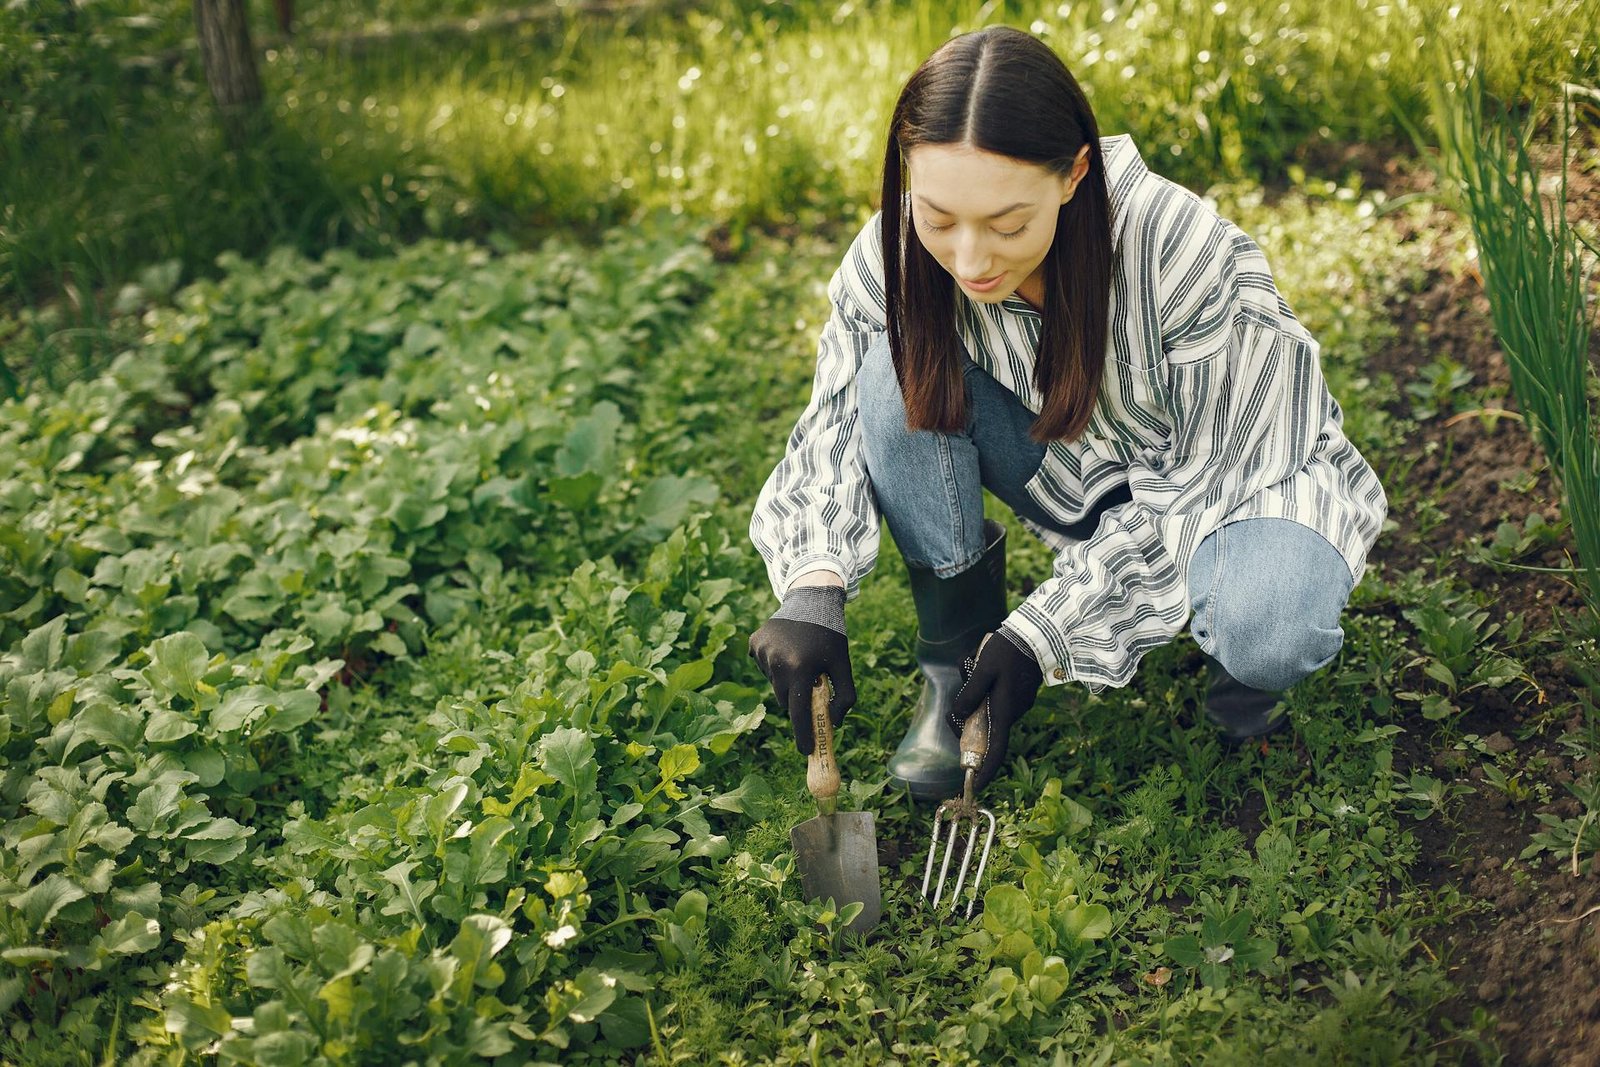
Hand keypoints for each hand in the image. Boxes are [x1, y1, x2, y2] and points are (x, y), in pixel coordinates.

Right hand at [748, 587, 855, 755]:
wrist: (812, 599)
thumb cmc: (831, 636)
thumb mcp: (844, 666)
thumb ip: (844, 697)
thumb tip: (833, 723)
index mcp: (801, 668)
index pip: (798, 712)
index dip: (803, 734)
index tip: (806, 750)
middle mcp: (778, 662)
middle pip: (785, 700)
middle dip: (797, 699)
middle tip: (810, 687)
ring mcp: (763, 651)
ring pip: (774, 683)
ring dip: (786, 680)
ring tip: (799, 659)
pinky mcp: (754, 643)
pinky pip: (763, 666)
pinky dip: (774, 665)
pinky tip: (786, 649)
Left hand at [947, 629, 1042, 790]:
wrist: (1037, 633)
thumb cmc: (1008, 651)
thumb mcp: (982, 670)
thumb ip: (970, 694)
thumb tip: (959, 715)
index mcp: (1005, 711)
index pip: (996, 750)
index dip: (985, 769)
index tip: (974, 785)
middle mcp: (1013, 712)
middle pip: (984, 729)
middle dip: (965, 719)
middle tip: (954, 707)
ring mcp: (1017, 702)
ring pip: (987, 709)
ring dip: (973, 693)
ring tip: (970, 665)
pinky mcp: (1017, 692)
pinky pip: (994, 696)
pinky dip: (983, 685)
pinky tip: (978, 662)